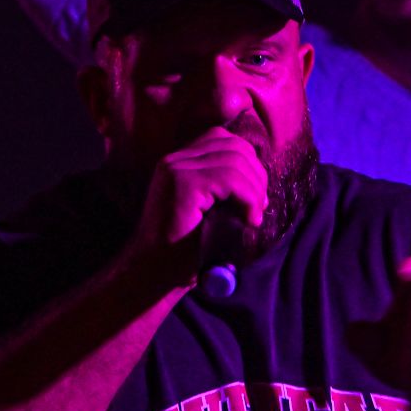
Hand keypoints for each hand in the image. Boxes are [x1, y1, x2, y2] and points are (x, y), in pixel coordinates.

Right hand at [129, 128, 268, 282]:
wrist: (150, 271)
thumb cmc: (179, 249)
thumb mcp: (207, 212)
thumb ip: (222, 191)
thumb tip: (259, 181)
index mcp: (179, 162)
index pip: (224, 140)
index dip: (249, 163)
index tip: (256, 196)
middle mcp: (175, 159)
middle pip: (234, 146)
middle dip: (257, 175)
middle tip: (260, 207)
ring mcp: (177, 169)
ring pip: (236, 161)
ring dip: (255, 190)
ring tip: (253, 217)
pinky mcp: (183, 184)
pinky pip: (230, 179)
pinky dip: (248, 198)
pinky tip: (249, 220)